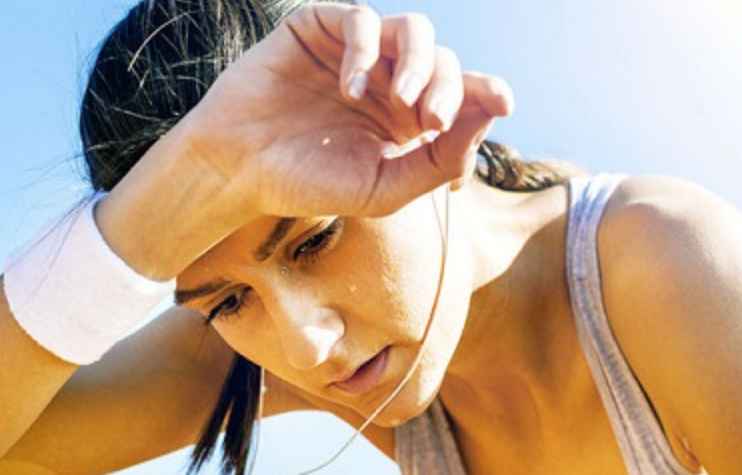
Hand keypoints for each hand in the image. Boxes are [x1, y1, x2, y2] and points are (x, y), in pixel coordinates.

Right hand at [183, 3, 513, 218]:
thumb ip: (439, 159)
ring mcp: (356, 53)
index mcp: (407, 120)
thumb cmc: (307, 184)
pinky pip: (362, 19)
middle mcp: (387, 81)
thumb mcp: (383, 188)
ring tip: (402, 101)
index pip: (461, 96)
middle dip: (448, 88)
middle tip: (431, 120)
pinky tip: (349, 88)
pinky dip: (364, 49)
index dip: (486, 92)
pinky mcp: (321, 28)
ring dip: (419, 62)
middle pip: (444, 62)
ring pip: (414, 31)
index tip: (505, 103)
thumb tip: (493, 112)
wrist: (237, 169)